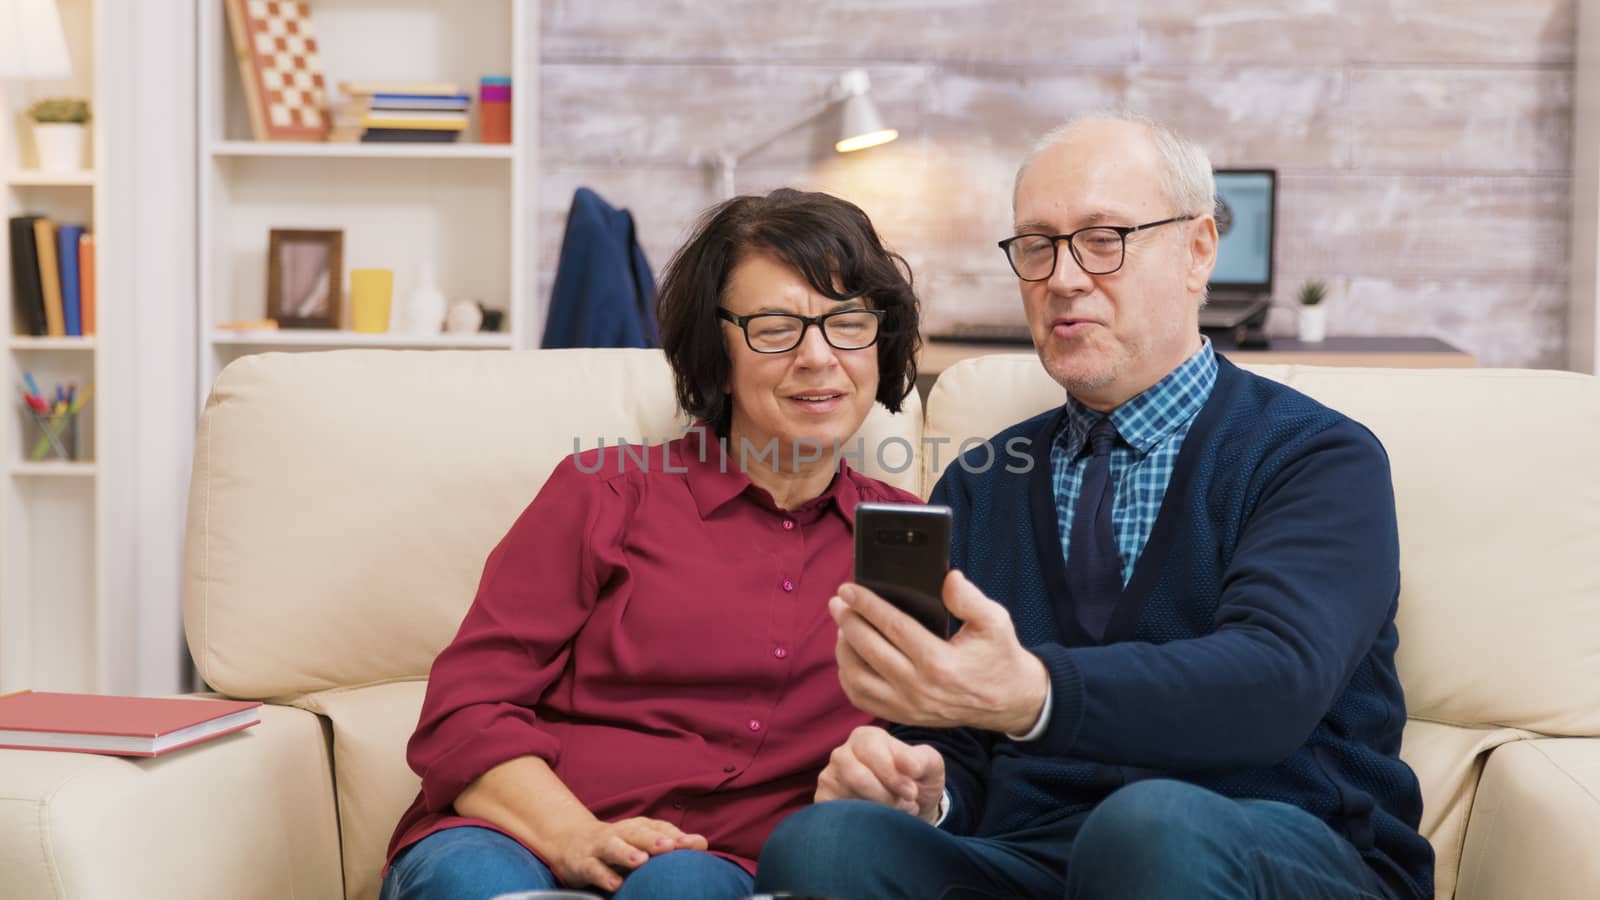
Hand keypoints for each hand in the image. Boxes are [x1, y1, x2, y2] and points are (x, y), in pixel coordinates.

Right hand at [550, 817, 707, 891]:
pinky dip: (603, 875)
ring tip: (640, 861)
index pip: (659, 828)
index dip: (677, 835)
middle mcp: (620, 833)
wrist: (572, 842)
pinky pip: (593, 868)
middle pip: (637, 833)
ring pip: (612, 846)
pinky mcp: (583, 863)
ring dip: (626, 852)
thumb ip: (670, 842)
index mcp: (637, 827)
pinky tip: (616, 884)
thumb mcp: (642, 840)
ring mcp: (600, 847)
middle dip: (653, 839)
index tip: (697, 844)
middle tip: (670, 846)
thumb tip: (703, 843)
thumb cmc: (618, 843)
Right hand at [815, 725, 945, 821]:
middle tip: (906, 807)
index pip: (872, 753)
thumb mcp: (929, 765)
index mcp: (865, 737)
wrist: (908, 804)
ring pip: (846, 799)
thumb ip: (921, 760)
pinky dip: (861, 824)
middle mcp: (842, 754)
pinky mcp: (824, 801)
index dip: (893, 776)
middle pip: (855, 776)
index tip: (912, 793)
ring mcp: (829, 778)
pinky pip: (836, 816)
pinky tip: (876, 821)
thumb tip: (910, 766)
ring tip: (896, 814)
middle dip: (885, 797)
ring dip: (877, 813)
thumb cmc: (917, 779)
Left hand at [832, 569, 1047, 733]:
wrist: (1008, 701)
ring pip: (858, 678)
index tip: (848, 589)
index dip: (867, 605)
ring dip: (843, 650)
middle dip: (847, 622)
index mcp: (941, 662)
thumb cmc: (998, 655)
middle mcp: (920, 688)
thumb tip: (948, 578)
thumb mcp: (995, 621)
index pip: (893, 627)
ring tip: (842, 627)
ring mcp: (909, 707)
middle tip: (837, 602)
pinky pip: (863, 699)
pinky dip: (848, 677)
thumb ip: (970, 599)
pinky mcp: (904, 717)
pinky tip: (849, 656)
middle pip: (869, 650)